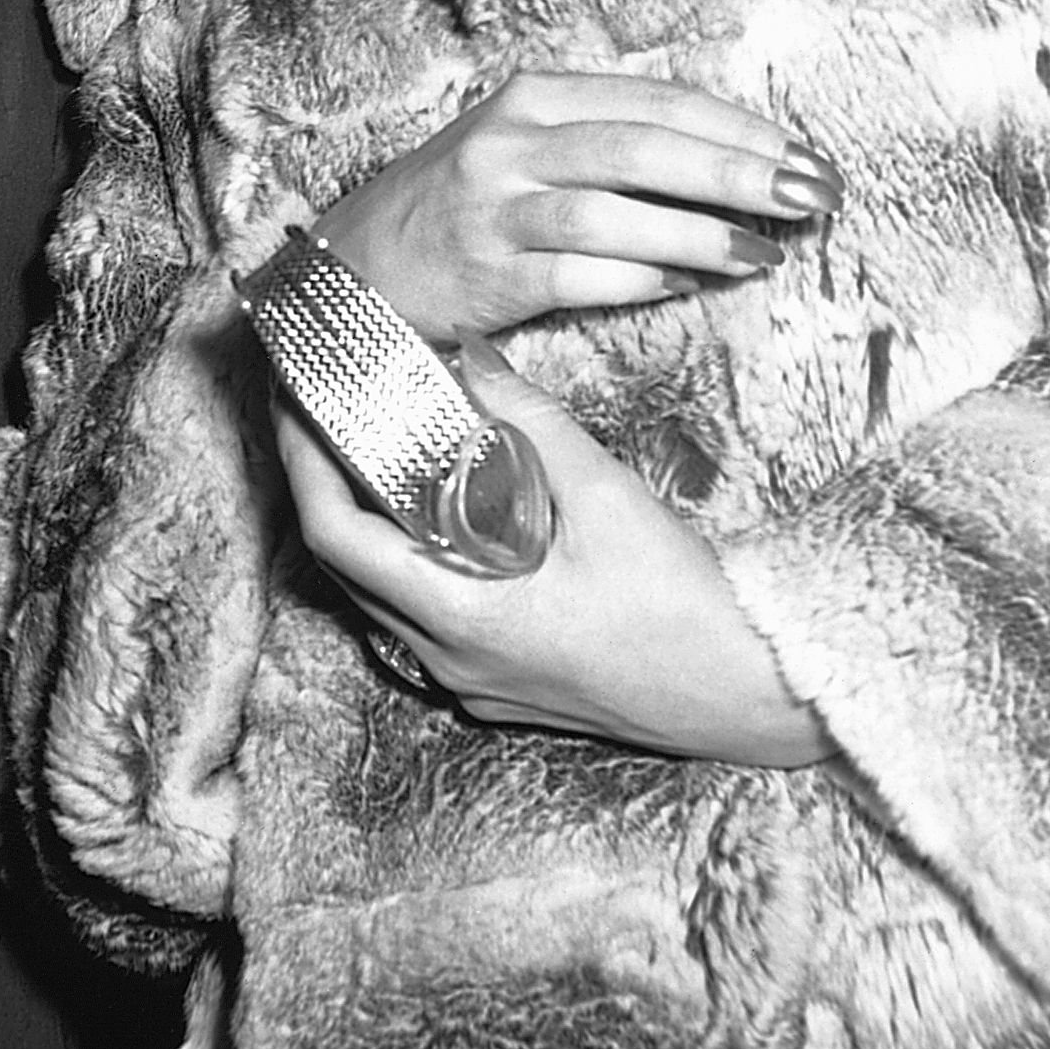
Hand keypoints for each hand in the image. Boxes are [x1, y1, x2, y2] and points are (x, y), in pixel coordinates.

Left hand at [273, 362, 825, 767]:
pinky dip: (414, 561)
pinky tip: (442, 517)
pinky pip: (425, 622)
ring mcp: (475, 683)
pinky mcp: (505, 689)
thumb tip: (470, 354)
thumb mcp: (606, 497)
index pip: (334, 536)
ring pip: (384, 597)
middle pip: (348, 567)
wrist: (755, 694)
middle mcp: (451, 661)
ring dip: (368, 525)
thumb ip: (530, 423)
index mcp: (460, 620)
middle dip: (325, 485)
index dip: (302, 464)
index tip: (294, 404)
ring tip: (373, 451)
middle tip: (326, 414)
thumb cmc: (685, 605)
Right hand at [320, 70, 837, 345]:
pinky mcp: (488, 274)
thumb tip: (733, 167)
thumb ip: (611, 143)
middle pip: (647, 148)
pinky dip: (641, 278)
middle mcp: (512, 142)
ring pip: (617, 213)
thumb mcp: (525, 145)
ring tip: (764, 253)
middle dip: (742, 173)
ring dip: (701, 234)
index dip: (743, 128)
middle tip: (813, 197)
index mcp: (533, 95)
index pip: (658, 101)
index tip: (808, 156)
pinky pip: (580, 275)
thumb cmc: (461, 206)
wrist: (357, 266)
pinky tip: (687, 284)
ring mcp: (496, 208)